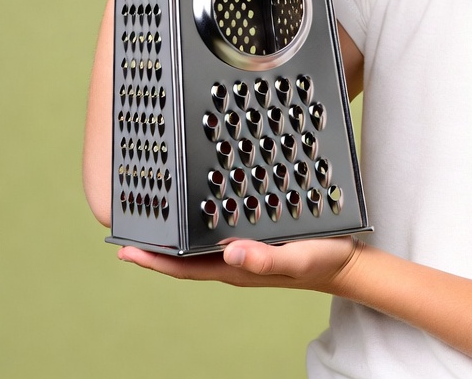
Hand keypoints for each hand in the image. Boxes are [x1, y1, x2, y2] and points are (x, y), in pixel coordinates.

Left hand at [117, 235, 361, 291]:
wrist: (347, 262)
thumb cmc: (322, 262)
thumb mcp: (297, 259)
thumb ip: (265, 258)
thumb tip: (228, 252)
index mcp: (236, 267)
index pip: (184, 267)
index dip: (154, 260)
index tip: (124, 250)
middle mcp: (235, 258)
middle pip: (185, 255)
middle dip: (157, 244)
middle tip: (131, 225)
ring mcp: (245, 249)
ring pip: (200, 242)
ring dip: (177, 232)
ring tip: (157, 212)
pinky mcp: (258, 236)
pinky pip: (221, 230)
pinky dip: (204, 220)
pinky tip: (203, 204)